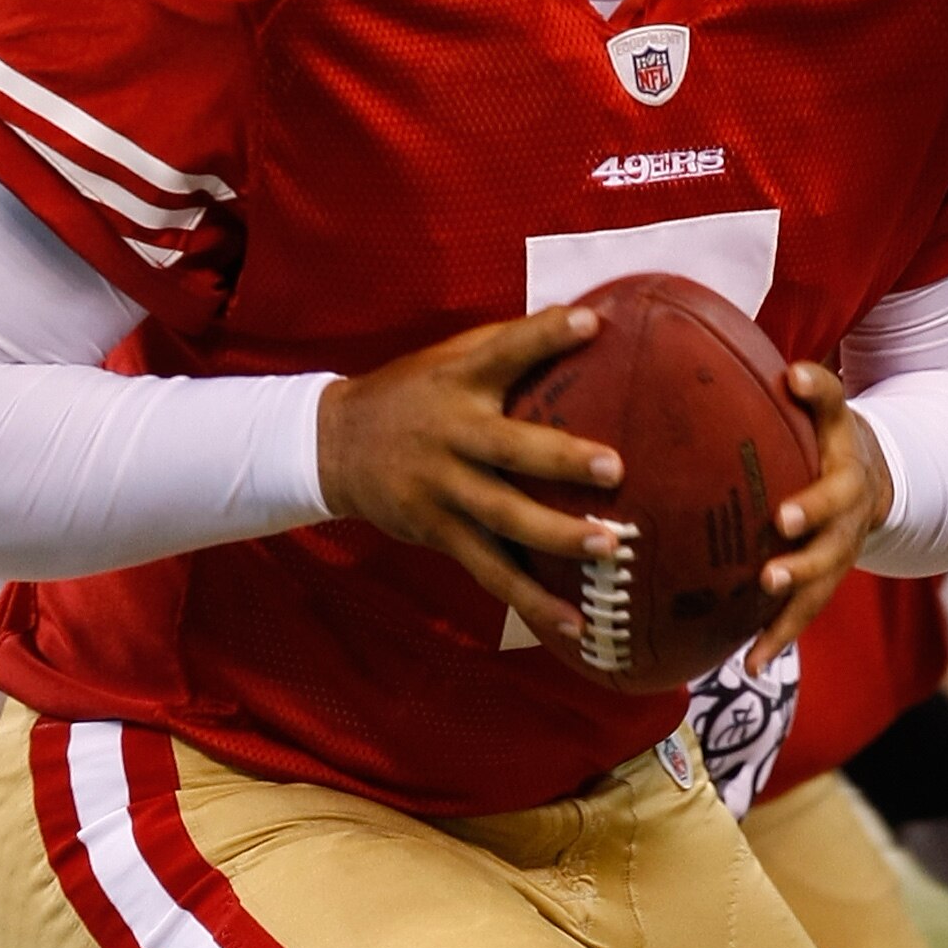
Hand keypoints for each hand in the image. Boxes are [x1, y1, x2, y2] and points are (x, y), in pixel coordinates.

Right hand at [314, 304, 624, 651]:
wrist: (332, 445)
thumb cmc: (413, 393)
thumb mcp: (450, 359)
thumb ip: (510, 347)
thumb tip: (592, 321)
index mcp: (457, 380)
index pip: (504, 350)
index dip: (546, 335)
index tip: (592, 324)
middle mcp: (450, 435)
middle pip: (509, 449)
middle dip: (561, 459)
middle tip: (615, 469)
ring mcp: (442, 490)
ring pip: (503, 519)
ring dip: (557, 536)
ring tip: (607, 549)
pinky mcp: (438, 533)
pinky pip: (491, 571)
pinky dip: (532, 602)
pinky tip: (573, 625)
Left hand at [745, 363, 892, 669]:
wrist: (871, 477)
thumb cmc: (834, 437)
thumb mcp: (836, 410)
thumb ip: (818, 390)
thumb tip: (790, 373)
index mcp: (848, 481)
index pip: (833, 490)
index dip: (813, 506)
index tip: (783, 519)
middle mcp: (848, 526)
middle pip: (830, 552)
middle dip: (801, 567)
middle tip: (769, 576)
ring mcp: (837, 559)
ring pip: (818, 593)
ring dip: (789, 616)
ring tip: (760, 647)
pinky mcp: (822, 583)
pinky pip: (802, 614)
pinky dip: (777, 640)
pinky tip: (750, 666)